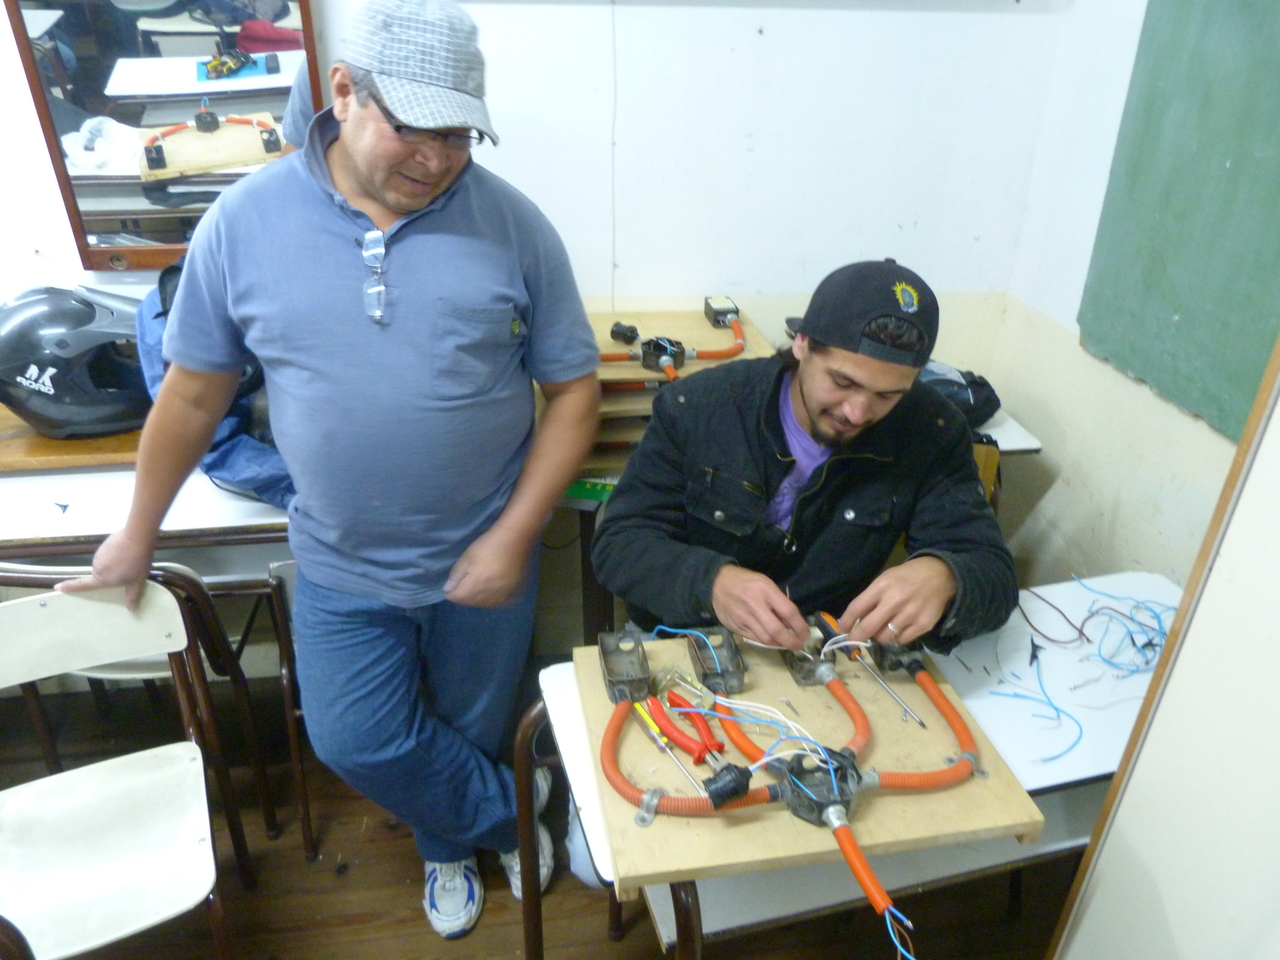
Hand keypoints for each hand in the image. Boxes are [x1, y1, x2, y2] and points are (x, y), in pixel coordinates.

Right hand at [54, 528, 156, 611]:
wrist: (136, 537)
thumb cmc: (136, 562)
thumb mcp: (137, 581)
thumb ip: (132, 595)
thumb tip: (130, 609)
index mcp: (102, 579)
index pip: (82, 585)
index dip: (70, 587)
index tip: (57, 587)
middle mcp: (96, 568)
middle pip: (99, 574)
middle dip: (109, 574)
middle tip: (125, 571)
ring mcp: (98, 555)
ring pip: (103, 564)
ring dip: (112, 564)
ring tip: (127, 561)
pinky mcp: (103, 545)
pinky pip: (107, 554)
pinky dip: (113, 555)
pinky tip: (124, 552)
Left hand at [444, 525, 532, 606]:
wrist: (515, 540)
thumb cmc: (488, 546)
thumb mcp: (466, 557)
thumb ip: (456, 575)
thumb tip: (448, 590)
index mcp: (475, 585)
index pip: (456, 598)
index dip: (452, 590)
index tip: (455, 581)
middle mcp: (488, 595)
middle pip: (470, 603)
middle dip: (465, 595)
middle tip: (467, 580)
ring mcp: (502, 596)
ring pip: (484, 604)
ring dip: (479, 597)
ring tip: (481, 584)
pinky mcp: (513, 593)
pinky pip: (498, 602)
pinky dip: (493, 598)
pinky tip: (493, 588)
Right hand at [710, 565, 809, 650]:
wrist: (716, 583)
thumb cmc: (746, 581)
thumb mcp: (766, 584)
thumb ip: (779, 601)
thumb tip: (792, 623)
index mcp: (765, 590)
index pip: (788, 612)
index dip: (800, 626)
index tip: (805, 634)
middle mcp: (754, 604)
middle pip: (776, 631)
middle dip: (791, 642)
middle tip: (798, 645)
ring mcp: (743, 617)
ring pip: (765, 639)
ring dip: (778, 644)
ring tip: (785, 642)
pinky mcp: (735, 627)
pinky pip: (754, 639)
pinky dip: (765, 641)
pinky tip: (770, 639)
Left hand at [837, 556, 956, 646]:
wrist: (940, 575)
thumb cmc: (907, 577)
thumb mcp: (886, 579)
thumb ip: (871, 598)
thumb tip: (855, 621)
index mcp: (882, 586)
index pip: (856, 608)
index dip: (846, 622)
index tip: (841, 630)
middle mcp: (895, 601)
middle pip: (867, 628)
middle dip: (856, 637)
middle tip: (853, 641)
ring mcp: (910, 614)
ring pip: (884, 638)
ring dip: (880, 636)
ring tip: (885, 627)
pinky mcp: (923, 625)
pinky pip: (902, 640)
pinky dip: (898, 637)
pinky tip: (902, 626)